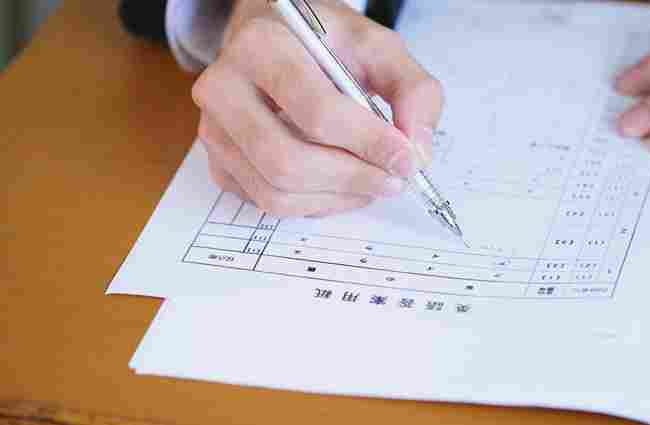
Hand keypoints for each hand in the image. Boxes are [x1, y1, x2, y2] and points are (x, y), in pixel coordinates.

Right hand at [192, 0, 442, 216]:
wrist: (277, 41)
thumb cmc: (325, 43)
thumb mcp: (378, 48)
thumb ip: (413, 91)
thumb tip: (416, 152)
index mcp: (260, 46)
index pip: (316, 111)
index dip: (368, 143)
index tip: (407, 160)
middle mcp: (223, 88)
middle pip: (288, 161)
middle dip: (352, 179)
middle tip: (394, 180)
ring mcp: (214, 130)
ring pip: (275, 192)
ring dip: (336, 198)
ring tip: (372, 183)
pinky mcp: (218, 163)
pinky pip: (266, 203)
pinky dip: (314, 205)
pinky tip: (341, 184)